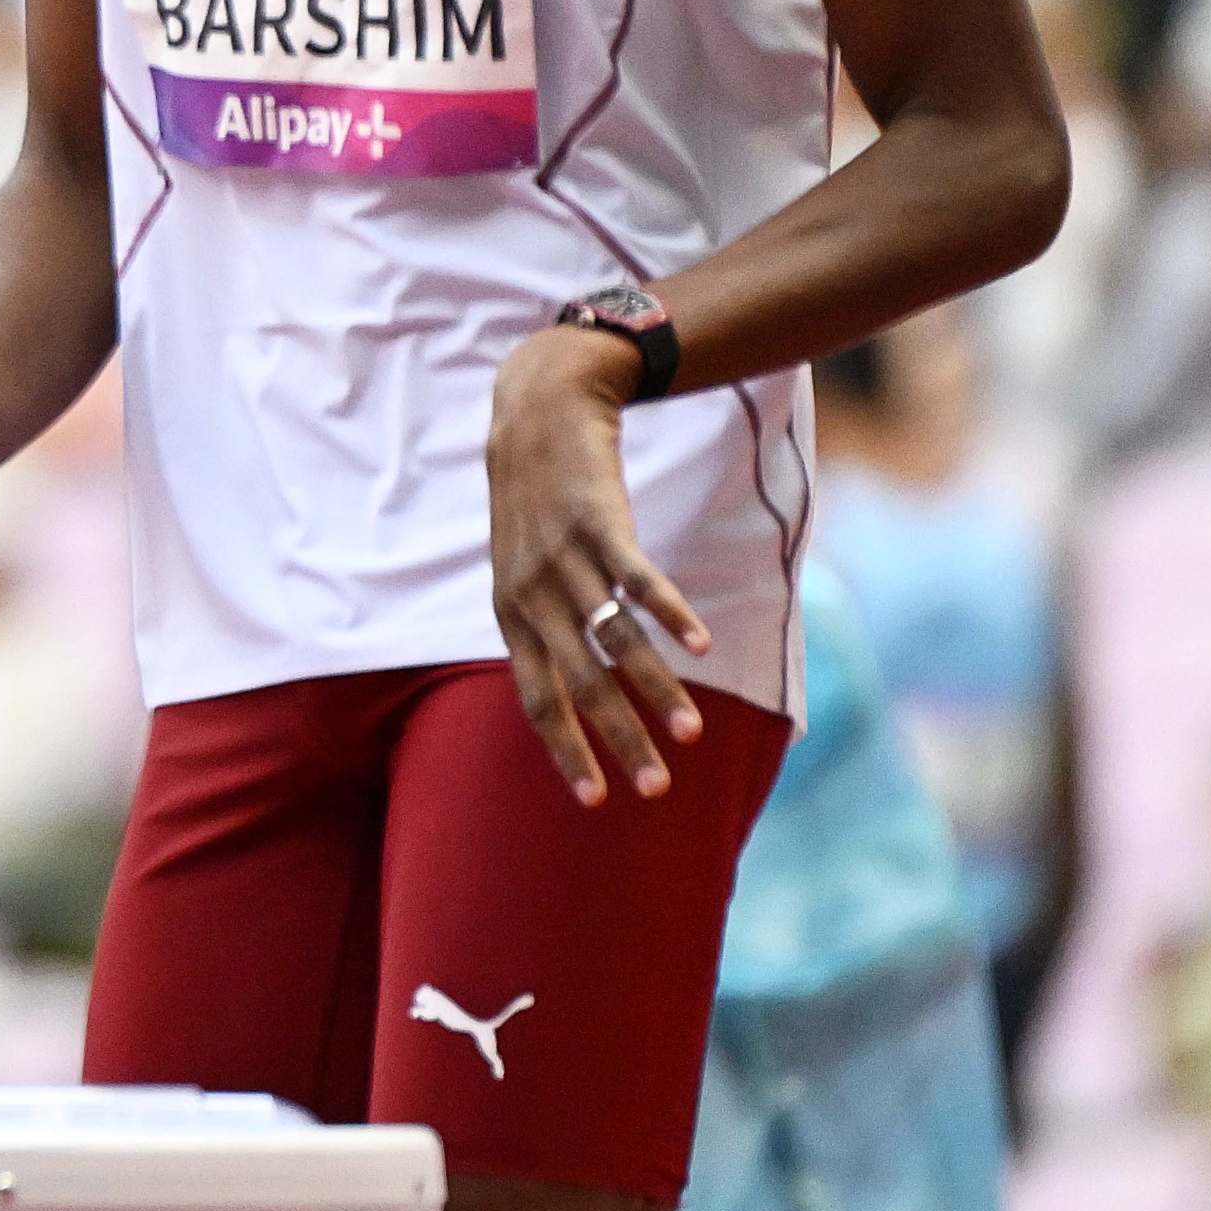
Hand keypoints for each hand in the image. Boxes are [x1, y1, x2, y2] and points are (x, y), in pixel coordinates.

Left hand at [485, 325, 710, 804]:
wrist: (535, 409)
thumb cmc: (535, 503)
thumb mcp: (521, 570)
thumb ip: (545, 629)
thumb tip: (578, 695)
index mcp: (511, 614)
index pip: (537, 699)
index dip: (566, 750)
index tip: (597, 801)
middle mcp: (531, 593)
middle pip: (579, 683)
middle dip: (619, 740)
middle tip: (657, 790)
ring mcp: (561, 557)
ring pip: (612, 639)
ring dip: (655, 688)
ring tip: (692, 733)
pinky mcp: (597, 520)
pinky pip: (635, 576)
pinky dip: (667, 612)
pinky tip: (700, 643)